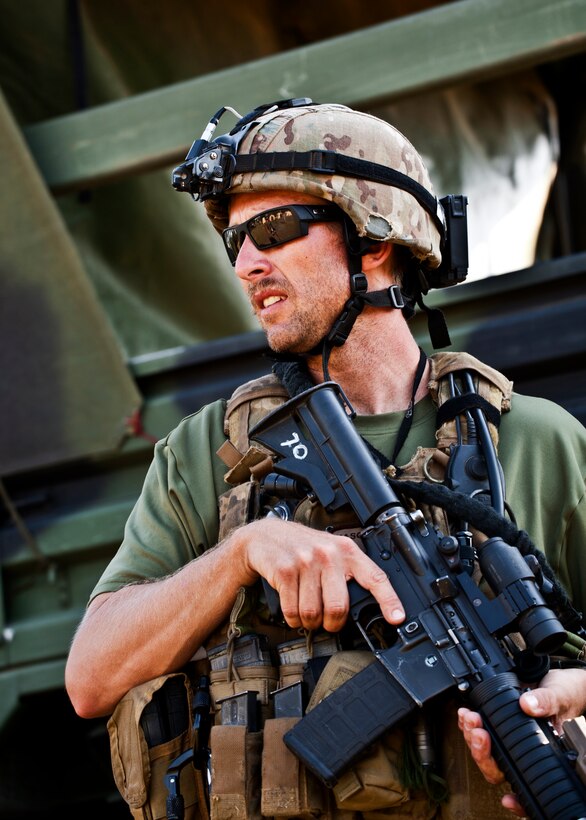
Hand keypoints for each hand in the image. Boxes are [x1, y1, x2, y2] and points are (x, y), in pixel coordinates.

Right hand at [239, 517, 404, 631]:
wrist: (264, 536)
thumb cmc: (302, 548)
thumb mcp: (330, 552)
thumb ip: (348, 573)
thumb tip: (366, 606)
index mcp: (347, 550)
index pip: (374, 577)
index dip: (389, 600)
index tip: (397, 618)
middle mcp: (329, 554)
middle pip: (339, 608)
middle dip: (332, 623)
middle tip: (327, 621)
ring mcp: (306, 561)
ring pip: (313, 614)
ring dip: (309, 622)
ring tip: (307, 612)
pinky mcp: (285, 570)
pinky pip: (293, 612)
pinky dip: (292, 619)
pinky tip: (293, 609)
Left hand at [458, 667, 585, 815]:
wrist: (559, 685)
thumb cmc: (565, 697)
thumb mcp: (559, 696)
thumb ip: (546, 702)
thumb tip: (528, 705)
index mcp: (541, 754)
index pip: (527, 784)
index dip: (517, 801)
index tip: (507, 799)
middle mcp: (522, 752)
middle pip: (497, 768)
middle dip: (482, 751)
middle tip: (478, 731)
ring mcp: (508, 740)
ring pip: (486, 752)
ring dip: (472, 736)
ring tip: (469, 718)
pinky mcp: (496, 724)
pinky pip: (480, 732)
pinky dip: (470, 725)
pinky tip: (465, 715)